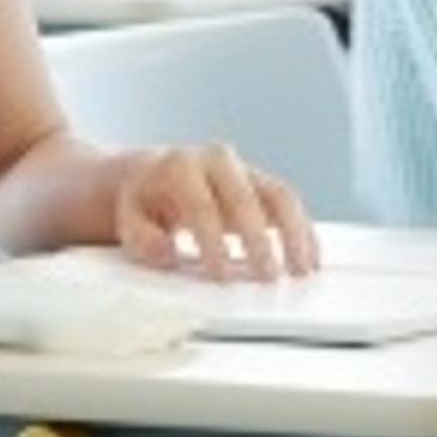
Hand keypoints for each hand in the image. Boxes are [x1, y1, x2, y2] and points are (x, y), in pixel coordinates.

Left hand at [110, 141, 318, 279]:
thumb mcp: (127, 217)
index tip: (218, 272)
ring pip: (280, 195)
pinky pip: (290, 204)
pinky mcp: (262, 185)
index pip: (202, 204)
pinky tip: (308, 258)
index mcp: (181, 165)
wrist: (152, 174)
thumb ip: (141, 236)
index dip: (211, 240)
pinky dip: (303, 231)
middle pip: (247, 198)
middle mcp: (218, 161)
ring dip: (295, 233)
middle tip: (266, 275)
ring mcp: (245, 170)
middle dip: (259, 239)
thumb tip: (167, 251)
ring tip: (302, 268)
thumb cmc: (143, 199)